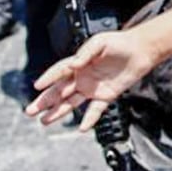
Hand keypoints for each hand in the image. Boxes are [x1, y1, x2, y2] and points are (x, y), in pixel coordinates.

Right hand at [24, 30, 157, 130]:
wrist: (142, 50)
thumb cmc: (120, 43)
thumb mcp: (100, 42)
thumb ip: (86, 52)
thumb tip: (74, 64)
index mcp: (78, 63)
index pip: (59, 72)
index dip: (49, 78)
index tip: (38, 86)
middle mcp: (83, 77)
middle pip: (59, 91)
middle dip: (45, 101)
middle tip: (30, 111)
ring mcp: (93, 88)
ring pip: (71, 102)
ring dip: (58, 111)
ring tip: (44, 121)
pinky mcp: (106, 95)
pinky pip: (95, 109)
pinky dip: (89, 119)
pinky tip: (81, 128)